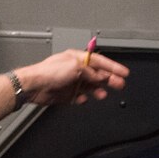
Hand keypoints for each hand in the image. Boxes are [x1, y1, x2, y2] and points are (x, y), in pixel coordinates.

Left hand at [15, 49, 130, 106]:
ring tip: (103, 94)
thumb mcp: (75, 67)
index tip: (124, 72)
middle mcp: (76, 69)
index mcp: (78, 58)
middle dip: (110, 79)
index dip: (113, 67)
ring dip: (98, 90)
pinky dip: (83, 98)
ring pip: (90, 86)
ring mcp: (72, 81)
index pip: (100, 61)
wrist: (35, 86)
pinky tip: (84, 99)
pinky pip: (79, 96)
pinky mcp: (67, 93)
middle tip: (120, 84)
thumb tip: (99, 76)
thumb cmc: (49, 72)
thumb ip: (90, 72)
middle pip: (97, 74)